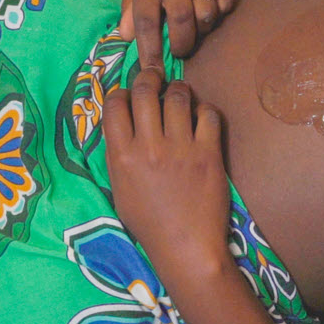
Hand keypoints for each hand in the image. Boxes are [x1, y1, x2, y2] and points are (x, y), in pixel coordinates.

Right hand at [102, 68, 231, 269]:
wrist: (185, 247)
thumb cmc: (149, 224)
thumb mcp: (120, 190)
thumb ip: (118, 155)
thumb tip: (122, 127)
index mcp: (121, 156)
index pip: (114, 104)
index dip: (121, 92)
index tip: (129, 94)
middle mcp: (149, 147)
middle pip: (145, 90)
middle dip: (149, 77)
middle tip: (155, 77)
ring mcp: (181, 148)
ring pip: (178, 96)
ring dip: (178, 90)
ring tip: (179, 95)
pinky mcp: (209, 153)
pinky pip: (208, 114)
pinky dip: (205, 110)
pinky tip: (202, 118)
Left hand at [119, 0, 234, 71]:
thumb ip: (130, 7)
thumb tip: (125, 37)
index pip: (145, 19)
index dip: (148, 49)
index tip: (152, 71)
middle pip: (180, 18)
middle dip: (182, 43)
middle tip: (181, 51)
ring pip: (205, 12)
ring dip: (203, 29)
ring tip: (197, 29)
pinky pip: (224, 1)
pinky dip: (220, 12)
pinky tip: (212, 10)